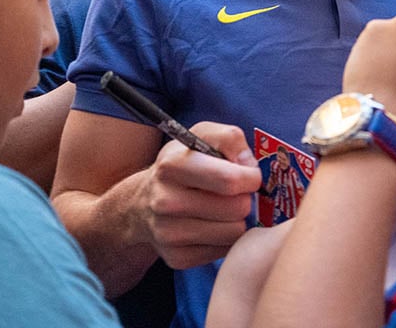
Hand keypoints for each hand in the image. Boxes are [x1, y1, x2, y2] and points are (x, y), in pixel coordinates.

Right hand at [138, 122, 260, 269]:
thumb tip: (249, 166)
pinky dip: (225, 239)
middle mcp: (166, 201)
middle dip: (244, 198)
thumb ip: (230, 138)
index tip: (249, 175)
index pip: (230, 180)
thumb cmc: (184, 163)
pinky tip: (212, 225)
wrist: (144, 202)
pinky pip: (224, 251)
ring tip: (223, 208)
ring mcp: (168, 234)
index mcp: (172, 165)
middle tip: (234, 193)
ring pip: (234, 233)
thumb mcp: (201, 136)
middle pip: (237, 208)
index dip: (251, 177)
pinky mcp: (176, 258)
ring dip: (237, 220)